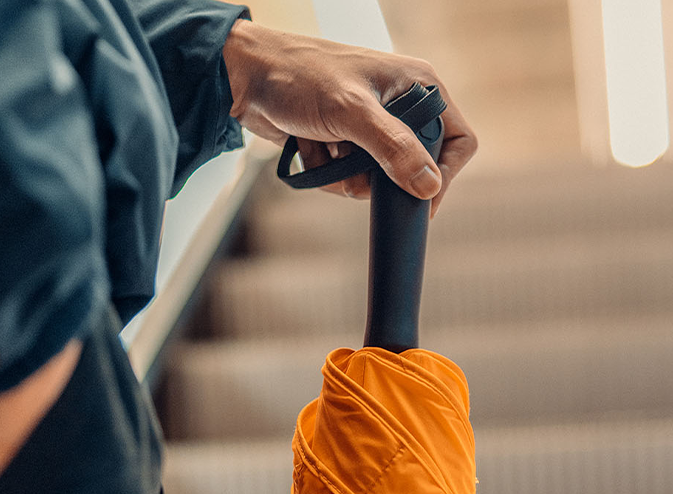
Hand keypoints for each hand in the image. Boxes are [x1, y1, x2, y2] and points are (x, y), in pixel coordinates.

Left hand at [222, 20, 476, 216]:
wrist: (248, 79)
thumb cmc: (300, 77)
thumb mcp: (351, 113)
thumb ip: (391, 149)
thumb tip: (428, 186)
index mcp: (419, 87)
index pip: (458, 140)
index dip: (444, 175)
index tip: (419, 202)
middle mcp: (400, 105)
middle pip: (412, 169)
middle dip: (378, 181)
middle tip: (353, 173)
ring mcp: (370, 126)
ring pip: (375, 180)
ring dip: (345, 178)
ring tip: (323, 151)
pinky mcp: (343, 142)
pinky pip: (347, 178)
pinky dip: (326, 172)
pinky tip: (310, 149)